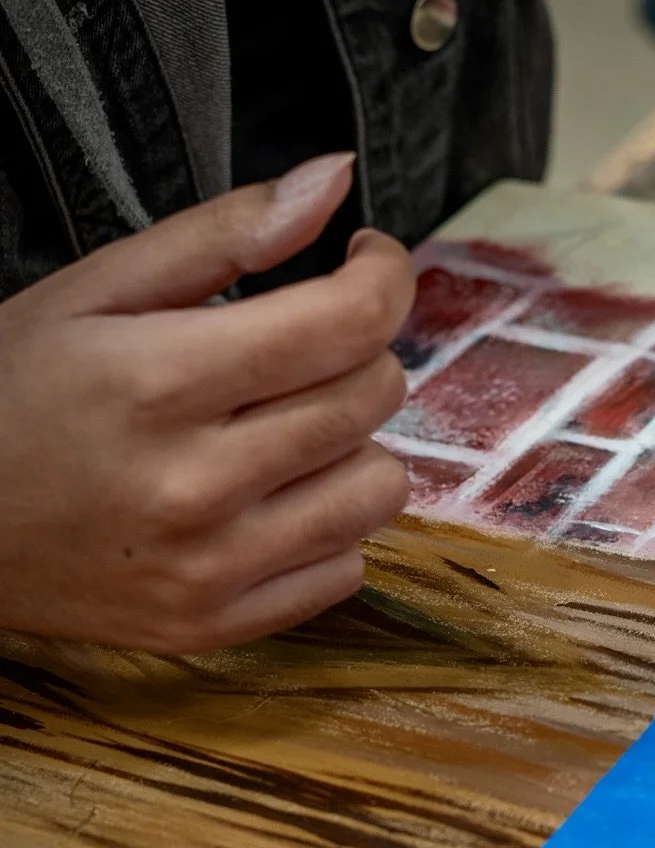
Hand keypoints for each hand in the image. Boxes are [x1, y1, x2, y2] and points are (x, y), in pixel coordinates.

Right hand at [0, 152, 414, 653]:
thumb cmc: (13, 398)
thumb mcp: (94, 291)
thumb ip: (224, 234)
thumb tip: (333, 181)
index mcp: (160, 380)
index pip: (347, 323)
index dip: (383, 278)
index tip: (368, 263)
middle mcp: (196, 482)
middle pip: (373, 397)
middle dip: (360, 354)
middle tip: (307, 348)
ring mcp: (212, 567)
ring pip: (379, 487)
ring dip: (353, 447)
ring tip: (287, 432)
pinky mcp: (218, 624)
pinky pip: (347, 567)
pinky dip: (328, 528)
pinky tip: (271, 503)